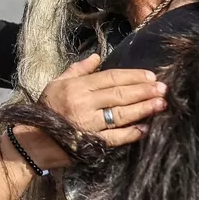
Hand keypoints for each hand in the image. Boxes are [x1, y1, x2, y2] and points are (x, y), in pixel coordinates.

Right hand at [22, 54, 164, 167]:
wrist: (34, 140)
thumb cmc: (47, 109)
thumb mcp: (57, 83)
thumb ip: (78, 69)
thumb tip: (97, 56)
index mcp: (78, 87)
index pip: (111, 78)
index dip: (133, 76)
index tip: (151, 76)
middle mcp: (85, 104)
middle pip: (120, 95)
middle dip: (144, 91)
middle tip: (164, 88)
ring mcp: (90, 125)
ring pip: (122, 115)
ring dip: (143, 109)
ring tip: (161, 104)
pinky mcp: (92, 143)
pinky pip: (116, 138)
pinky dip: (132, 133)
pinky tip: (146, 128)